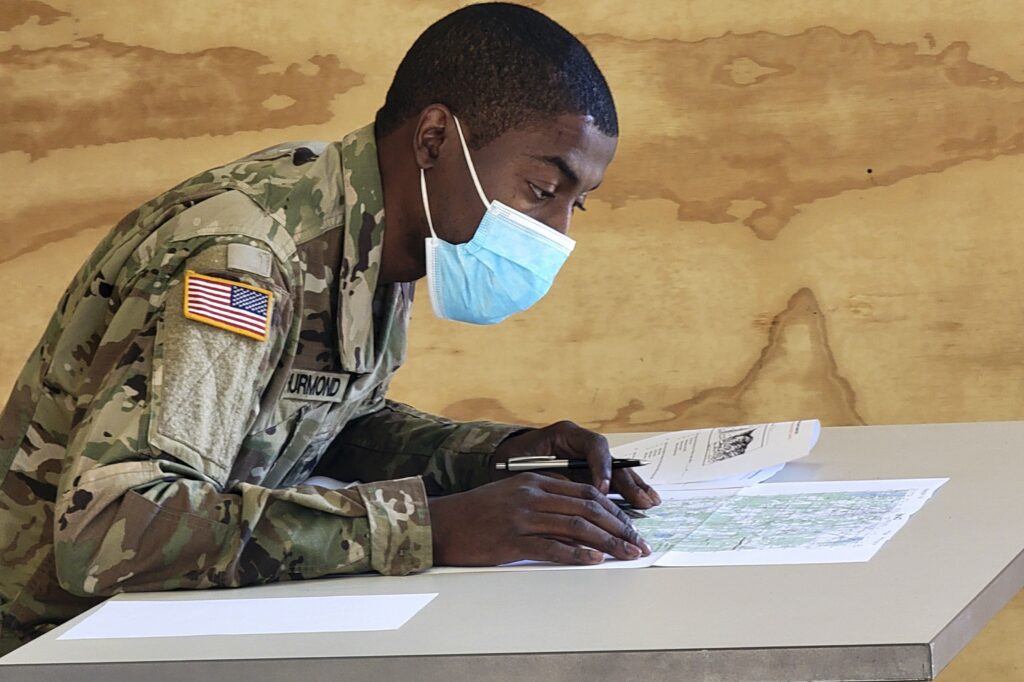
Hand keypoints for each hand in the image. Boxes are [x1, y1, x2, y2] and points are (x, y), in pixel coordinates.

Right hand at [429, 473, 652, 565]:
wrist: (440, 524)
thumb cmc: (476, 513)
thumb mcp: (512, 495)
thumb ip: (544, 499)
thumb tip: (580, 516)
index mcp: (535, 480)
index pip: (586, 491)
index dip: (614, 509)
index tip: (631, 526)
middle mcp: (531, 495)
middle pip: (588, 508)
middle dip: (620, 527)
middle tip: (639, 544)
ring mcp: (521, 517)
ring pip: (576, 527)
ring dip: (608, 543)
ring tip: (628, 555)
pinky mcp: (511, 540)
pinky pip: (551, 547)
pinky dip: (577, 554)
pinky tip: (595, 560)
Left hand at [493, 421, 661, 508]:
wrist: (499, 463)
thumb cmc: (508, 465)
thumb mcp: (523, 470)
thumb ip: (548, 479)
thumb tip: (569, 500)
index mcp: (564, 434)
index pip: (594, 446)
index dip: (602, 468)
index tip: (603, 489)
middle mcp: (580, 443)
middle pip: (611, 460)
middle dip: (627, 483)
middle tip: (642, 502)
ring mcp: (587, 457)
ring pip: (616, 470)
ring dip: (634, 488)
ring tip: (650, 502)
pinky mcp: (589, 473)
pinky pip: (612, 481)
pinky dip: (626, 492)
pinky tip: (642, 501)